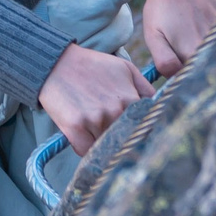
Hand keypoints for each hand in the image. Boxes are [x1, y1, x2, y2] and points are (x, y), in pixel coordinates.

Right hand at [37, 42, 152, 155]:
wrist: (56, 63)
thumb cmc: (92, 66)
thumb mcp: (125, 69)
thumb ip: (146, 89)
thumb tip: (159, 108)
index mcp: (130, 99)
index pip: (144, 128)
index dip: (138, 133)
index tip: (132, 134)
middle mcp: (115, 111)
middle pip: (124, 140)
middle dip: (120, 140)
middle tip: (112, 136)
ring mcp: (95, 120)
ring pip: (106, 147)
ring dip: (102, 144)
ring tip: (93, 130)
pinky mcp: (75, 128)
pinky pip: (86, 152)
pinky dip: (85, 149)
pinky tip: (83, 137)